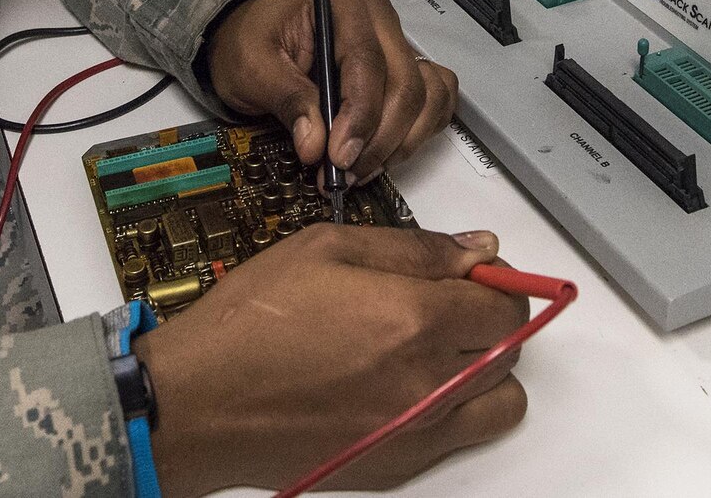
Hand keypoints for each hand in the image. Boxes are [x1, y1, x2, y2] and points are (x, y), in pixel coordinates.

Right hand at [132, 226, 529, 496]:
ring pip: (501, 397)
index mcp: (413, 317)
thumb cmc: (252, 322)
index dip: (494, 281)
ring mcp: (417, 428)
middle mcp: (427, 379)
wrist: (202, 401)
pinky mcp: (401, 462)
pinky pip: (466, 435)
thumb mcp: (328, 248)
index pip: (506, 302)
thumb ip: (415, 248)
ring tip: (433, 349)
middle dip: (485, 317)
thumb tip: (476, 250)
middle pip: (508, 347)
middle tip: (440, 302)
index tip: (471, 273)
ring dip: (483, 368)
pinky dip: (456, 409)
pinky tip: (410, 385)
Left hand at [207, 0, 457, 182]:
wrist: (252, 38)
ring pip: (427, 96)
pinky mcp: (405, 68)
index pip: (366, 60)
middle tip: (345, 174)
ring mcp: (396, 42)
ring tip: (360, 170)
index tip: (339, 156)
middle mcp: (378, 17)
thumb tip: (314, 145)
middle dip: (379, 138)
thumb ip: (286, 99)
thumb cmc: (250, 42)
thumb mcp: (251, 65)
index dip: (360, 114)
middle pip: (405, 83)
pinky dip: (418, 132)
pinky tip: (384, 152)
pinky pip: (436, 100)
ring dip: (400, 142)